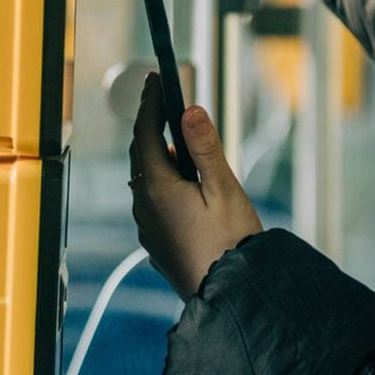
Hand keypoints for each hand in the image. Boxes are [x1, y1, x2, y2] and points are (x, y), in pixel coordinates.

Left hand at [129, 73, 263, 298]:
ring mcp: (148, 228)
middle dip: (151, 125)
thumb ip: (205, 148)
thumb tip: (190, 111)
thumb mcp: (224, 189)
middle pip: (141, 155)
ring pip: (145, 180)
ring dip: (157, 155)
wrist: (232, 295)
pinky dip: (161, 182)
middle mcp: (144, 207)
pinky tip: (180, 184)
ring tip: (177, 140)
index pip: (146, 133)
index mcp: (157, 189)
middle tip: (164, 101)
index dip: (150, 103)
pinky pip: (151, 202)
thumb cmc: (232, 244)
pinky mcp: (157, 243)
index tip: (155, 80)